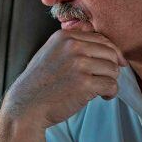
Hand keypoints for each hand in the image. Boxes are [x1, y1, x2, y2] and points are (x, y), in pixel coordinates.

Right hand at [2, 30, 126, 128]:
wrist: (26, 105)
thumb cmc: (40, 82)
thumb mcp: (51, 52)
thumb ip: (72, 44)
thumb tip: (103, 43)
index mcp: (65, 36)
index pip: (101, 39)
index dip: (112, 53)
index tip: (114, 64)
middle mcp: (72, 46)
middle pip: (110, 53)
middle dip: (111, 68)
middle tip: (104, 80)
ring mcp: (79, 64)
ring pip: (113, 69)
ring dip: (110, 81)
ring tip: (100, 90)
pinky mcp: (85, 83)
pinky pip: (111, 85)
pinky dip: (110, 93)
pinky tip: (102, 96)